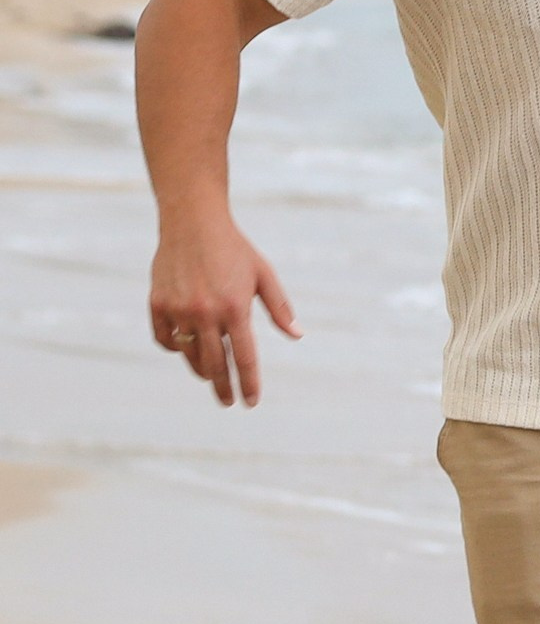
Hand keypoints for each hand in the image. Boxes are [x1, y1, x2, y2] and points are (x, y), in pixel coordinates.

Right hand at [149, 209, 299, 406]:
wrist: (192, 222)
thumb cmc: (234, 249)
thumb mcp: (264, 275)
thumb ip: (280, 308)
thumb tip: (297, 335)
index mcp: (235, 307)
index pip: (244, 358)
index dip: (248, 383)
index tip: (250, 402)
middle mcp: (205, 312)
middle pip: (215, 365)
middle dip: (223, 388)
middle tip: (228, 402)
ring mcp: (178, 309)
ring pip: (189, 355)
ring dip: (201, 370)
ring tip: (211, 377)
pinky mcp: (157, 303)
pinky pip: (165, 340)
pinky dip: (175, 348)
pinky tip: (186, 349)